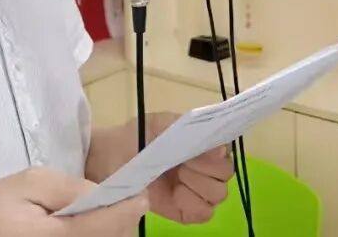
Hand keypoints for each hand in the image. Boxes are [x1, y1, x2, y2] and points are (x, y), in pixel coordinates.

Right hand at [0, 166, 148, 236]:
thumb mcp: (29, 182)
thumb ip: (68, 186)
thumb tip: (103, 192)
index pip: (107, 225)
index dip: (128, 207)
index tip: (139, 193)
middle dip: (121, 218)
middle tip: (118, 200)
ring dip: (113, 230)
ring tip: (101, 215)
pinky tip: (88, 227)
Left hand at [86, 113, 234, 225]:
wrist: (111, 158)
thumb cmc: (137, 136)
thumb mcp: (160, 124)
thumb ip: (188, 129)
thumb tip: (218, 147)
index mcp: (202, 143)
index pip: (226, 151)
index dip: (214, 155)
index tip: (194, 153)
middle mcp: (205, 167)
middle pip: (225, 176)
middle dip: (204, 171)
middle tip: (181, 166)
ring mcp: (197, 190)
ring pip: (218, 195)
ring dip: (197, 187)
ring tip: (175, 178)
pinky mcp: (187, 210)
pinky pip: (204, 214)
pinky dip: (192, 205)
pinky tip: (174, 196)